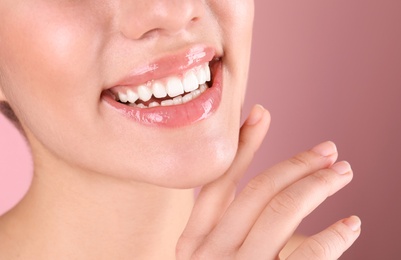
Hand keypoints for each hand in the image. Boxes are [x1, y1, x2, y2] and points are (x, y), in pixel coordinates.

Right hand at [176, 105, 360, 258]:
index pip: (218, 183)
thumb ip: (227, 230)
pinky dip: (331, 238)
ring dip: (316, 186)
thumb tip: (270, 192)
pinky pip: (303, 258)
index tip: (262, 114)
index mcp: (191, 243)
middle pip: (257, 193)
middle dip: (295, 164)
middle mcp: (210, 254)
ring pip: (280, 214)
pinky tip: (352, 224)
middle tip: (328, 151)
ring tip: (342, 172)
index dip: (241, 146)